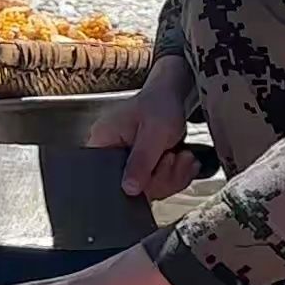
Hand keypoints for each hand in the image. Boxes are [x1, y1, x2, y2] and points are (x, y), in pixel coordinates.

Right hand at [90, 56, 201, 198]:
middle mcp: (111, 155)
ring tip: (181, 155)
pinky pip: (158, 185)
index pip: (107, 178)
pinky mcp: (142, 168)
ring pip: (149, 189)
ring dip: (172, 176)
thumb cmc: (160, 105)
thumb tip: (129, 189)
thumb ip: (141, 160)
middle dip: (161, 177)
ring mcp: (127, 163)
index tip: (155, 169)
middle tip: (173, 156)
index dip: (134, 183)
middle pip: (131, 189)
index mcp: (102, 142)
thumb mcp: (153, 133)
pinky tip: (182, 160)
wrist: (172, 96)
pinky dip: (176, 176)